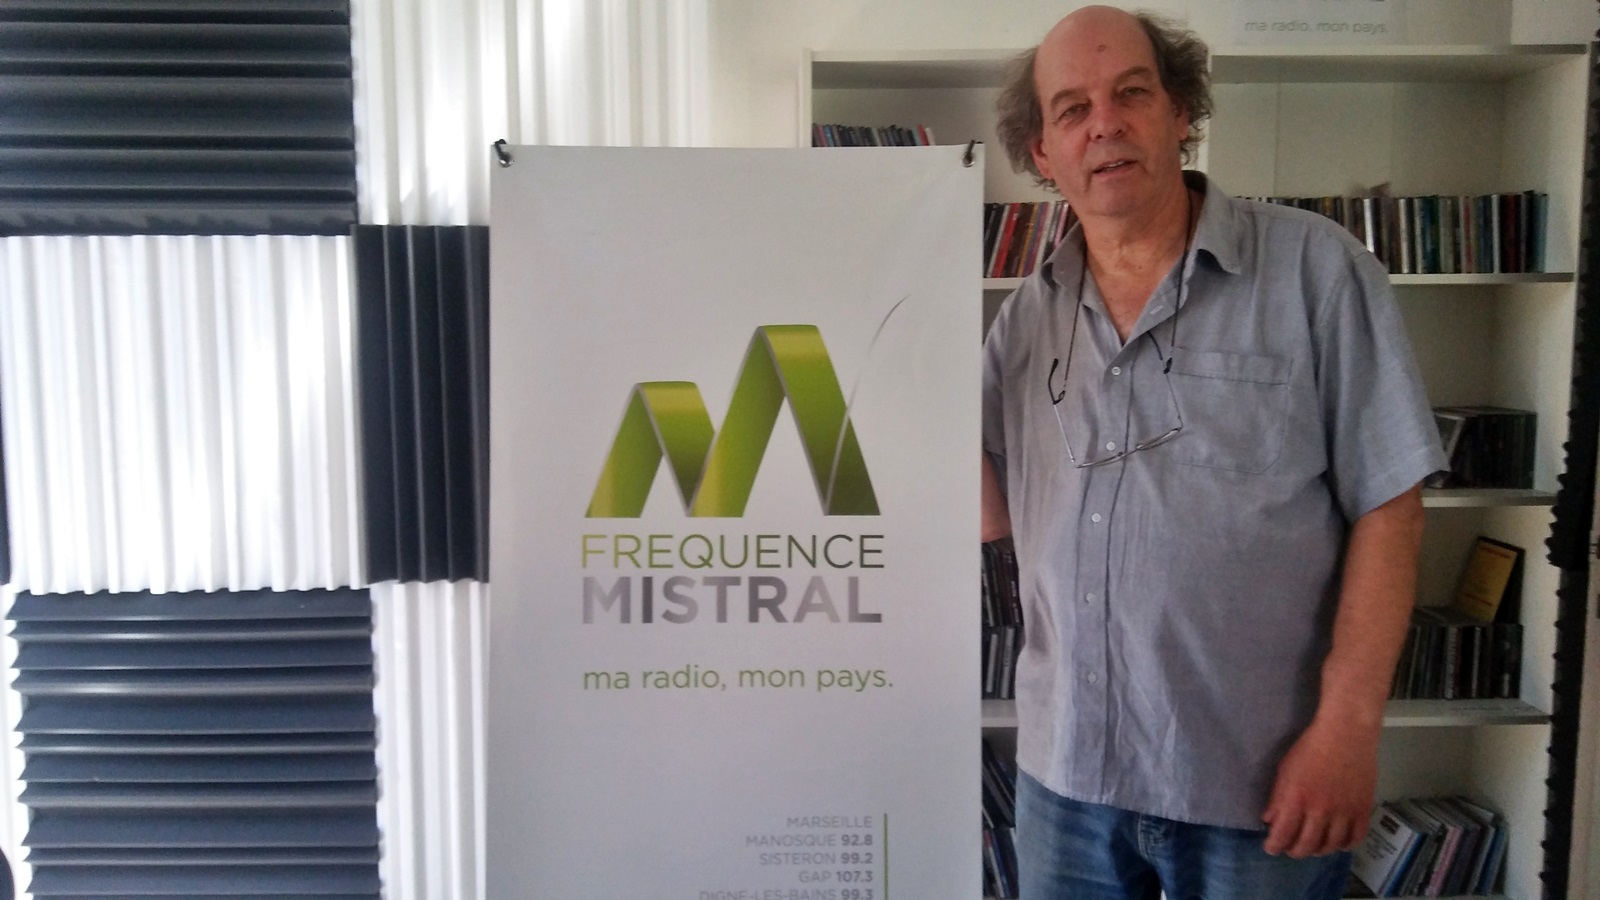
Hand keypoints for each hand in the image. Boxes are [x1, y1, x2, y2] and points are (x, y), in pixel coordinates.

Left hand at [1260, 718, 1378, 857]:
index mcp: (1296, 799)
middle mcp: (1320, 811)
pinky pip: (1355, 838)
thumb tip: (1269, 820)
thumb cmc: (1310, 746)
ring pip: (1330, 846)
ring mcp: (1343, 812)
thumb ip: (1277, 797)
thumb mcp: (1285, 769)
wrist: (1346, 733)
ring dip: (1319, 850)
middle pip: (1306, 846)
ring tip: (1313, 846)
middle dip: (1295, 851)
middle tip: (1291, 848)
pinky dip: (1345, 845)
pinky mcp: (1363, 809)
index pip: (1283, 835)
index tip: (1271, 848)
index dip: (1275, 846)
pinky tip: (1338, 842)